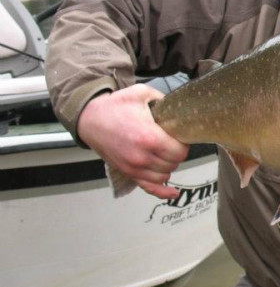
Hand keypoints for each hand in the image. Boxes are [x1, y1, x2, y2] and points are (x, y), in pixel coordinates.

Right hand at [77, 84, 188, 198]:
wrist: (90, 119)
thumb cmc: (115, 106)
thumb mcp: (141, 93)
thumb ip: (163, 100)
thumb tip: (178, 108)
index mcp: (149, 137)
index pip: (179, 151)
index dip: (183, 143)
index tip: (180, 136)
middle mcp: (142, 156)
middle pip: (173, 163)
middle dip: (176, 153)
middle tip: (172, 142)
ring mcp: (133, 167)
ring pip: (164, 176)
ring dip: (168, 166)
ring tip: (165, 154)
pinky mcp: (127, 172)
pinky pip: (148, 188)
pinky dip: (162, 192)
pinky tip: (174, 193)